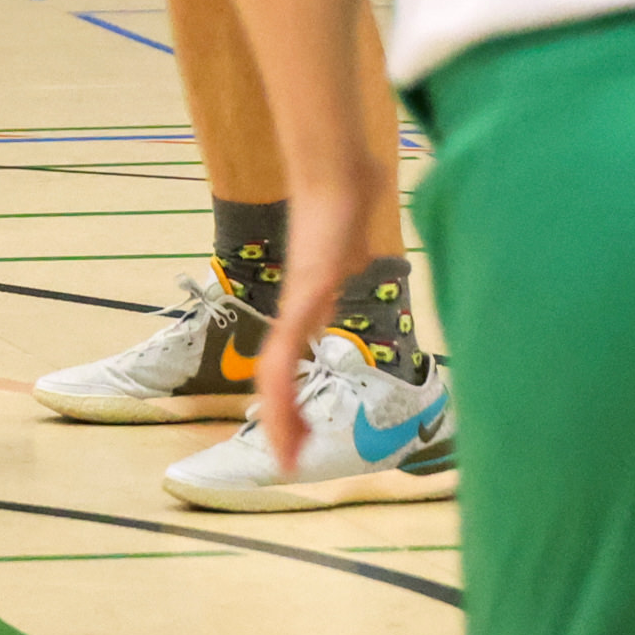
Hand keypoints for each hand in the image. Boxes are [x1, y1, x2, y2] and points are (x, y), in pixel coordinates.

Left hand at [250, 177, 376, 474]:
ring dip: (279, 415)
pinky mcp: (305, 294)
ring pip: (276, 372)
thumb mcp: (351, 247)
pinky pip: (285, 348)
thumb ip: (350, 260)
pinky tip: (281, 408)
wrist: (339, 173)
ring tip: (285, 453)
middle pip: (276, 377)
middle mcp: (296, 309)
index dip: (287, 401)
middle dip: (281, 421)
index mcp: (306, 305)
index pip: (286, 362)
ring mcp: (298, 302)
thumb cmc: (346, 201)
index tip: (294, 435)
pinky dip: (281, 384)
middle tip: (287, 461)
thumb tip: (358, 259)